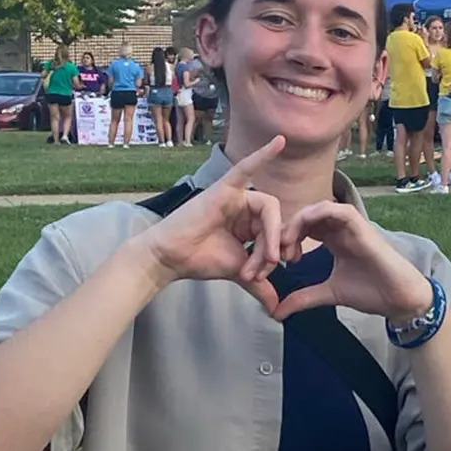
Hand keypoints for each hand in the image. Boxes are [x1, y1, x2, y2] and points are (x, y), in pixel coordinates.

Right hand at [130, 137, 287, 309]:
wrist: (170, 259)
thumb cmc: (199, 260)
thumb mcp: (239, 272)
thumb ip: (260, 284)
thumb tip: (277, 309)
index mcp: (251, 221)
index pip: (277, 230)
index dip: (280, 250)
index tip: (276, 270)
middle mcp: (245, 205)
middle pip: (276, 220)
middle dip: (274, 247)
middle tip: (267, 269)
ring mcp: (236, 194)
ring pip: (268, 210)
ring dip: (269, 237)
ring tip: (261, 260)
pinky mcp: (225, 188)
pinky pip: (246, 168)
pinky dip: (263, 154)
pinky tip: (280, 141)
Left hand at [263, 201, 433, 324]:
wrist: (398, 299)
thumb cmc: (371, 292)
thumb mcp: (329, 293)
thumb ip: (303, 298)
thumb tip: (277, 312)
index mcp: (334, 240)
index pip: (304, 227)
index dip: (285, 238)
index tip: (275, 260)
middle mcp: (341, 229)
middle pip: (307, 215)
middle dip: (287, 229)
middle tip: (276, 252)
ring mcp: (352, 226)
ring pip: (320, 207)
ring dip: (299, 221)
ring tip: (287, 243)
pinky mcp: (362, 227)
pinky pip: (338, 210)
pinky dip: (318, 214)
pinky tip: (305, 232)